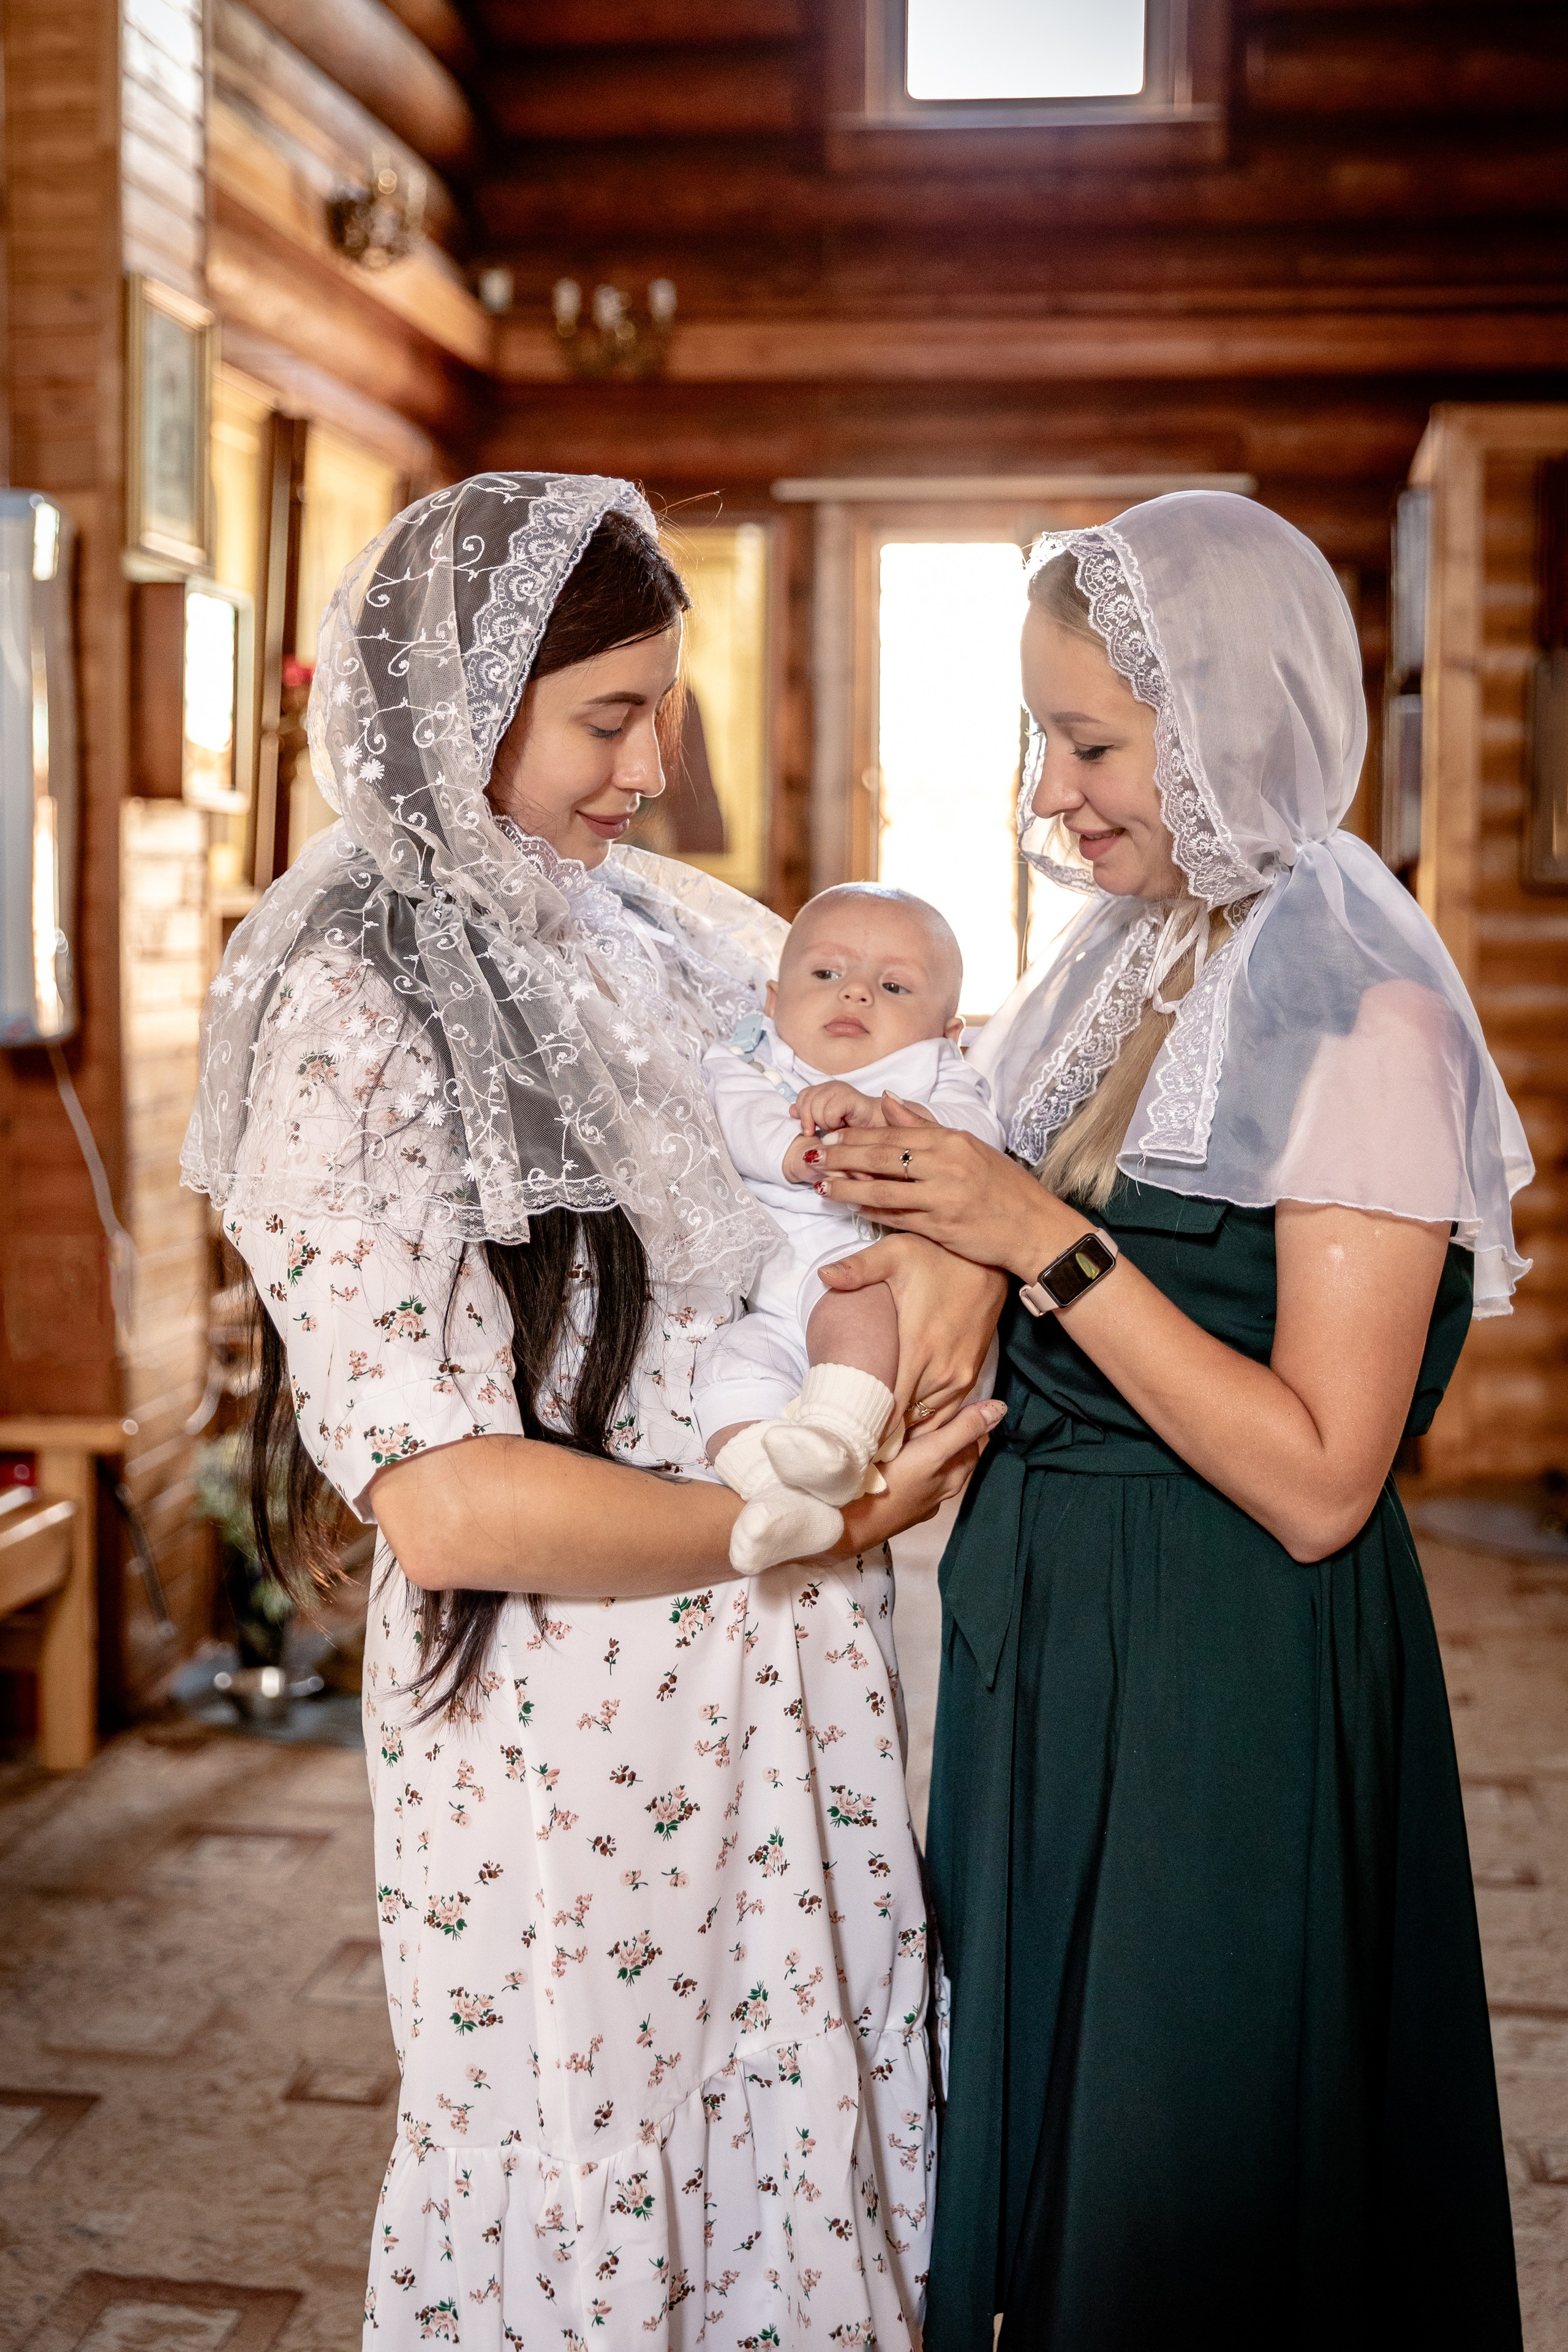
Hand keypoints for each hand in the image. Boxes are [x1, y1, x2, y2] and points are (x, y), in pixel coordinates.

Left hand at [793, 1080, 883, 1137]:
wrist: (877, 1128)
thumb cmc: (852, 1127)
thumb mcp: (824, 1123)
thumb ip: (808, 1115)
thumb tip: (791, 1110)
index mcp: (823, 1090)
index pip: (801, 1097)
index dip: (803, 1114)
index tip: (810, 1130)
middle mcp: (830, 1086)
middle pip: (806, 1102)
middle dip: (812, 1121)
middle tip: (825, 1130)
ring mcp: (840, 1089)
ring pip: (816, 1108)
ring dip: (825, 1124)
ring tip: (836, 1126)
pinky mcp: (849, 1096)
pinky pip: (829, 1112)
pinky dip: (833, 1123)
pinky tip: (843, 1124)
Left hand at [815, 1125, 1084, 1280]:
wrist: (1034, 1226)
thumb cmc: (1003, 1186)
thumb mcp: (969, 1147)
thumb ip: (925, 1126)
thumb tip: (887, 1101)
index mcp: (951, 1141)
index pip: (893, 1133)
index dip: (857, 1136)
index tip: (830, 1136)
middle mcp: (945, 1165)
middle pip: (881, 1158)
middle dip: (842, 1157)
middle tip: (814, 1157)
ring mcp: (942, 1197)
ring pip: (882, 1191)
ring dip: (847, 1189)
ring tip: (821, 1188)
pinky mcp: (940, 1227)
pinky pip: (896, 1219)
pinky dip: (871, 1213)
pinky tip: (852, 1210)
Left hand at [820, 1232, 1006, 1424]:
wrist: (987, 1263)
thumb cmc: (938, 1259)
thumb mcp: (896, 1253)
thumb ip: (859, 1268)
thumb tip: (824, 1275)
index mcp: (918, 1349)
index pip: (891, 1408)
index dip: (869, 1426)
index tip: (846, 1436)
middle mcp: (942, 1371)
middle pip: (907, 1420)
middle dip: (881, 1432)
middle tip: (852, 1440)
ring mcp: (960, 1376)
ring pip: (928, 1421)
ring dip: (904, 1430)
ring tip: (874, 1439)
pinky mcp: (971, 1375)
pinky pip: (948, 1414)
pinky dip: (927, 1423)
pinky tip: (906, 1427)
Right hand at [831, 1396, 1005, 1558]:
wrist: (850, 1521)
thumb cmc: (894, 1483)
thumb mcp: (933, 1451)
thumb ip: (964, 1429)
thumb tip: (1001, 1408)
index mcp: (954, 1477)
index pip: (973, 1444)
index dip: (967, 1422)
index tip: (953, 1402)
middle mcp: (940, 1491)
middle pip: (951, 1456)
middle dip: (947, 1434)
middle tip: (930, 1411)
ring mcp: (916, 1501)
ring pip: (929, 1467)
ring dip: (924, 1449)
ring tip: (909, 1429)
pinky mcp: (894, 1503)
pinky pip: (908, 1477)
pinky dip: (906, 1463)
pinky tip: (890, 1456)